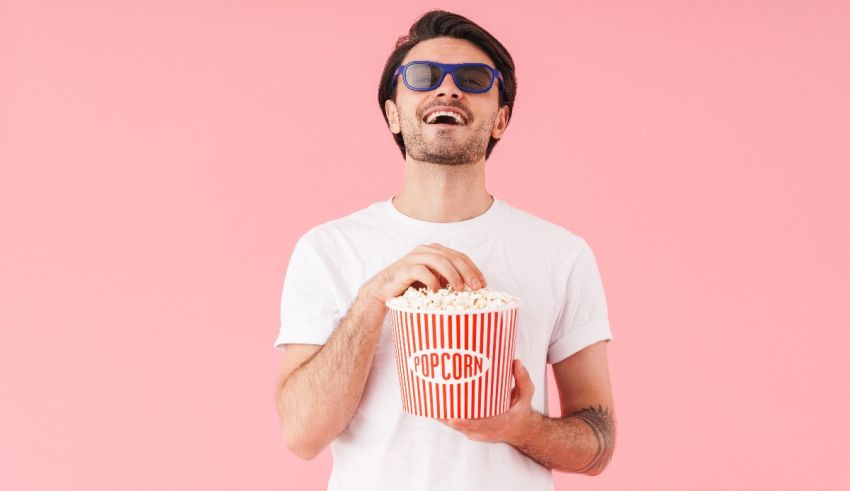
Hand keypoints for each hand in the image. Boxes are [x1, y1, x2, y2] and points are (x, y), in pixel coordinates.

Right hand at [361, 242, 487, 305]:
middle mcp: (426, 250)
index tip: (484, 284)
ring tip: (461, 289)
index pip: (460, 256)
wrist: (382, 292)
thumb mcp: (434, 283)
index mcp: (435, 251)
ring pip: (439, 260)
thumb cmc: (410, 288)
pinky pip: (421, 270)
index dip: (474, 269)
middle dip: (467, 272)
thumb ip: (448, 281)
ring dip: (453, 274)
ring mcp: (414, 257)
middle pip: (453, 257)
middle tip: (477, 287)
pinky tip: (437, 292)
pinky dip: (432, 280)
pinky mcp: (404, 268)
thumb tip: (472, 290)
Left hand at [437, 358, 534, 445]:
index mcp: (500, 422)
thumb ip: (523, 379)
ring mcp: (477, 433)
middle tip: (433, 402)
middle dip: (446, 416)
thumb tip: (516, 362)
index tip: (452, 419)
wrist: (520, 428)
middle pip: (461, 426)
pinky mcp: (471, 431)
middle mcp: (485, 431)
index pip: (480, 425)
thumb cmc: (520, 409)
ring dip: (442, 416)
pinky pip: (456, 426)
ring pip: (456, 426)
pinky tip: (433, 406)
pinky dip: (445, 417)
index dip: (464, 423)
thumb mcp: (526, 394)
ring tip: (429, 401)